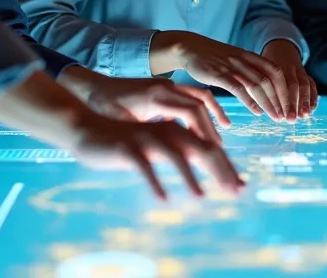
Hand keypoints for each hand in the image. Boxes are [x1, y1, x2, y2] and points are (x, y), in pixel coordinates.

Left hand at [59, 68, 228, 143]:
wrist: (91, 87)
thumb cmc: (103, 109)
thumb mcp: (123, 124)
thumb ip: (147, 136)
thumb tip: (168, 155)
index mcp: (157, 95)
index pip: (192, 111)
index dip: (205, 132)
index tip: (214, 152)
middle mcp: (166, 87)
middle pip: (200, 106)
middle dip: (212, 131)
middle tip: (221, 155)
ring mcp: (167, 86)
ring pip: (199, 101)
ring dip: (210, 122)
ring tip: (218, 146)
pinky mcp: (165, 90)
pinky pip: (192, 98)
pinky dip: (204, 113)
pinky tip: (206, 131)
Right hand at [70, 116, 245, 200]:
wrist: (86, 128)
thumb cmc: (124, 141)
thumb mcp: (155, 145)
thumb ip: (178, 152)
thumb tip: (204, 166)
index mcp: (176, 130)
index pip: (209, 147)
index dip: (226, 166)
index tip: (240, 186)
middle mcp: (165, 131)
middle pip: (201, 149)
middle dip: (220, 171)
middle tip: (235, 191)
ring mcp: (146, 138)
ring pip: (175, 156)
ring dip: (190, 178)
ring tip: (201, 198)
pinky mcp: (127, 148)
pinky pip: (144, 167)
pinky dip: (155, 182)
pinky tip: (163, 199)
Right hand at [151, 31, 289, 121]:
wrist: (190, 47)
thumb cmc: (213, 57)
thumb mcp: (235, 59)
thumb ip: (249, 70)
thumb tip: (264, 89)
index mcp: (250, 56)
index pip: (275, 71)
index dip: (285, 88)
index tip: (290, 104)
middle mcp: (244, 60)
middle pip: (269, 80)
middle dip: (280, 99)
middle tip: (286, 115)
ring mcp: (231, 66)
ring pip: (257, 85)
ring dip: (268, 103)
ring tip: (275, 116)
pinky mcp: (218, 74)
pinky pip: (238, 88)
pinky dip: (250, 101)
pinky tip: (256, 111)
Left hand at [261, 40, 317, 120]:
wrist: (279, 48)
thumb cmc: (262, 66)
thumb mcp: (255, 71)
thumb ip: (254, 86)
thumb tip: (254, 108)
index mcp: (272, 65)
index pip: (277, 83)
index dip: (279, 100)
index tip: (279, 116)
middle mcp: (287, 66)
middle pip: (292, 84)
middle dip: (292, 103)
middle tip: (291, 119)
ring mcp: (298, 68)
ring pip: (304, 83)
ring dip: (305, 101)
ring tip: (304, 116)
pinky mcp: (305, 72)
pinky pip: (311, 83)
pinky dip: (313, 96)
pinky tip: (312, 109)